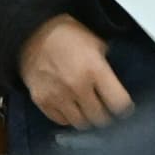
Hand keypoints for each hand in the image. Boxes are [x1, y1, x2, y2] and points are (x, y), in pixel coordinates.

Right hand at [17, 14, 133, 129]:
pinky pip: (61, 121)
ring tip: (87, 110)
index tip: (123, 108)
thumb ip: (105, 67)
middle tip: (105, 110)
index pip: (119, 104)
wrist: (31, 31)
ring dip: (86, 118)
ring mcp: (58, 96)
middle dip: (106, 115)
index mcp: (95, 69)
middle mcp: (77, 86)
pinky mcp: (42, 100)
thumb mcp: (95, 42)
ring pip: (81, 124)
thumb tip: (113, 85)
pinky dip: (68, 117)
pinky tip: (70, 107)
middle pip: (101, 119)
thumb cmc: (65, 34)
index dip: (124, 108)